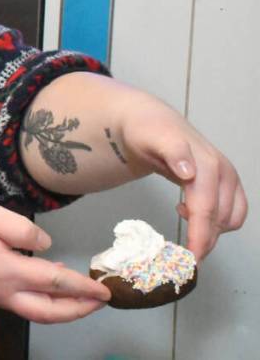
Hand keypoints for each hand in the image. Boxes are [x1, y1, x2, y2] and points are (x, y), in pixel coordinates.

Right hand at [0, 195, 109, 323]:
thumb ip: (22, 230)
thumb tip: (46, 245)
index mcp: (5, 271)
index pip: (54, 282)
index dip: (83, 286)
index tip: (104, 289)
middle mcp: (2, 291)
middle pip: (48, 312)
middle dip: (79, 310)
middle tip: (101, 302)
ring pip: (35, 311)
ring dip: (63, 308)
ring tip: (83, 297)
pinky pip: (22, 302)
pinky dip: (44, 300)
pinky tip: (50, 284)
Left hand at [119, 96, 247, 259]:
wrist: (151, 120)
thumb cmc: (147, 131)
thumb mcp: (150, 136)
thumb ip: (171, 151)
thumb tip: (189, 172)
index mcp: (206, 164)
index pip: (206, 208)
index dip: (200, 234)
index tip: (191, 257)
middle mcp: (222, 171)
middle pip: (218, 218)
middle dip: (203, 240)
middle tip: (181, 257)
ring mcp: (228, 177)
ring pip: (230, 219)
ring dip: (210, 231)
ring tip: (181, 221)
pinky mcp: (228, 183)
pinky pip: (232, 213)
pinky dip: (216, 222)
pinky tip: (188, 211)